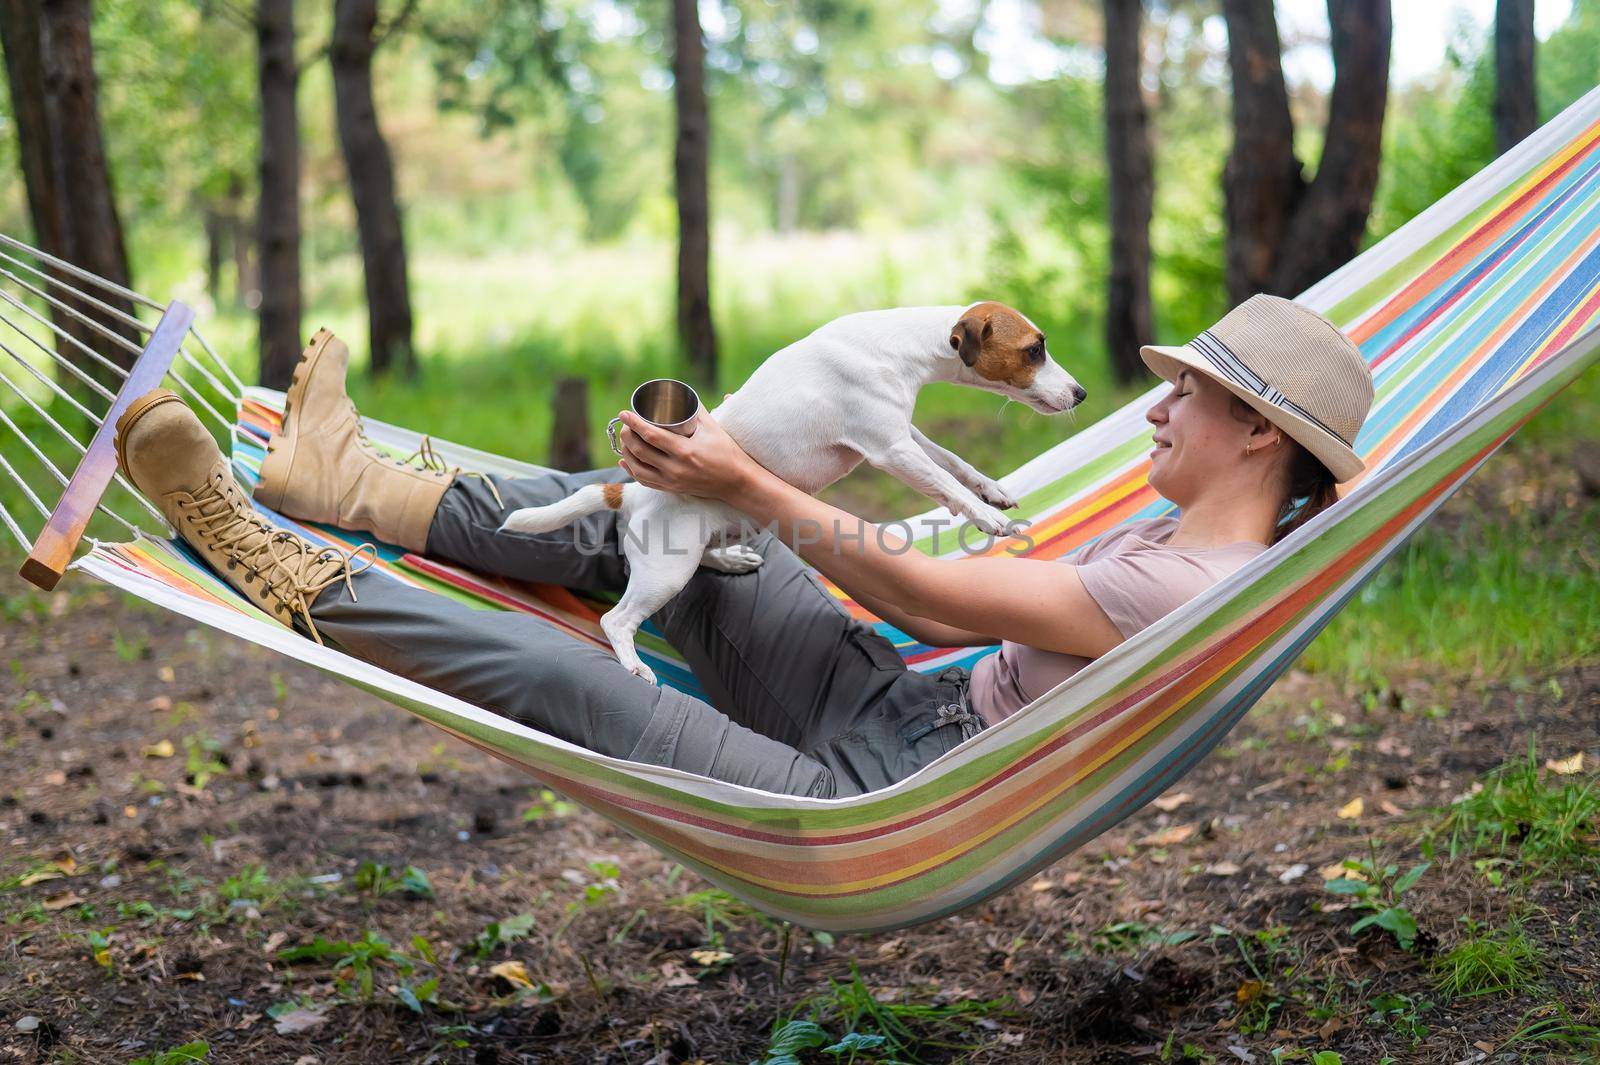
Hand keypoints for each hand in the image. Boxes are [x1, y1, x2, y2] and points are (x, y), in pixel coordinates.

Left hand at [616, 407, 759, 500]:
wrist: (736, 482)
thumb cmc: (727, 452)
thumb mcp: (713, 428)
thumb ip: (696, 410)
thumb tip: (681, 394)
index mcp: (686, 451)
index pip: (651, 435)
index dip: (634, 423)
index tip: (624, 413)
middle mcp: (676, 469)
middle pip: (640, 451)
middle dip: (627, 435)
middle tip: (625, 424)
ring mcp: (673, 481)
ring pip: (638, 468)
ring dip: (626, 453)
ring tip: (625, 439)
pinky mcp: (672, 489)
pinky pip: (645, 481)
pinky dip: (632, 470)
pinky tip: (626, 461)